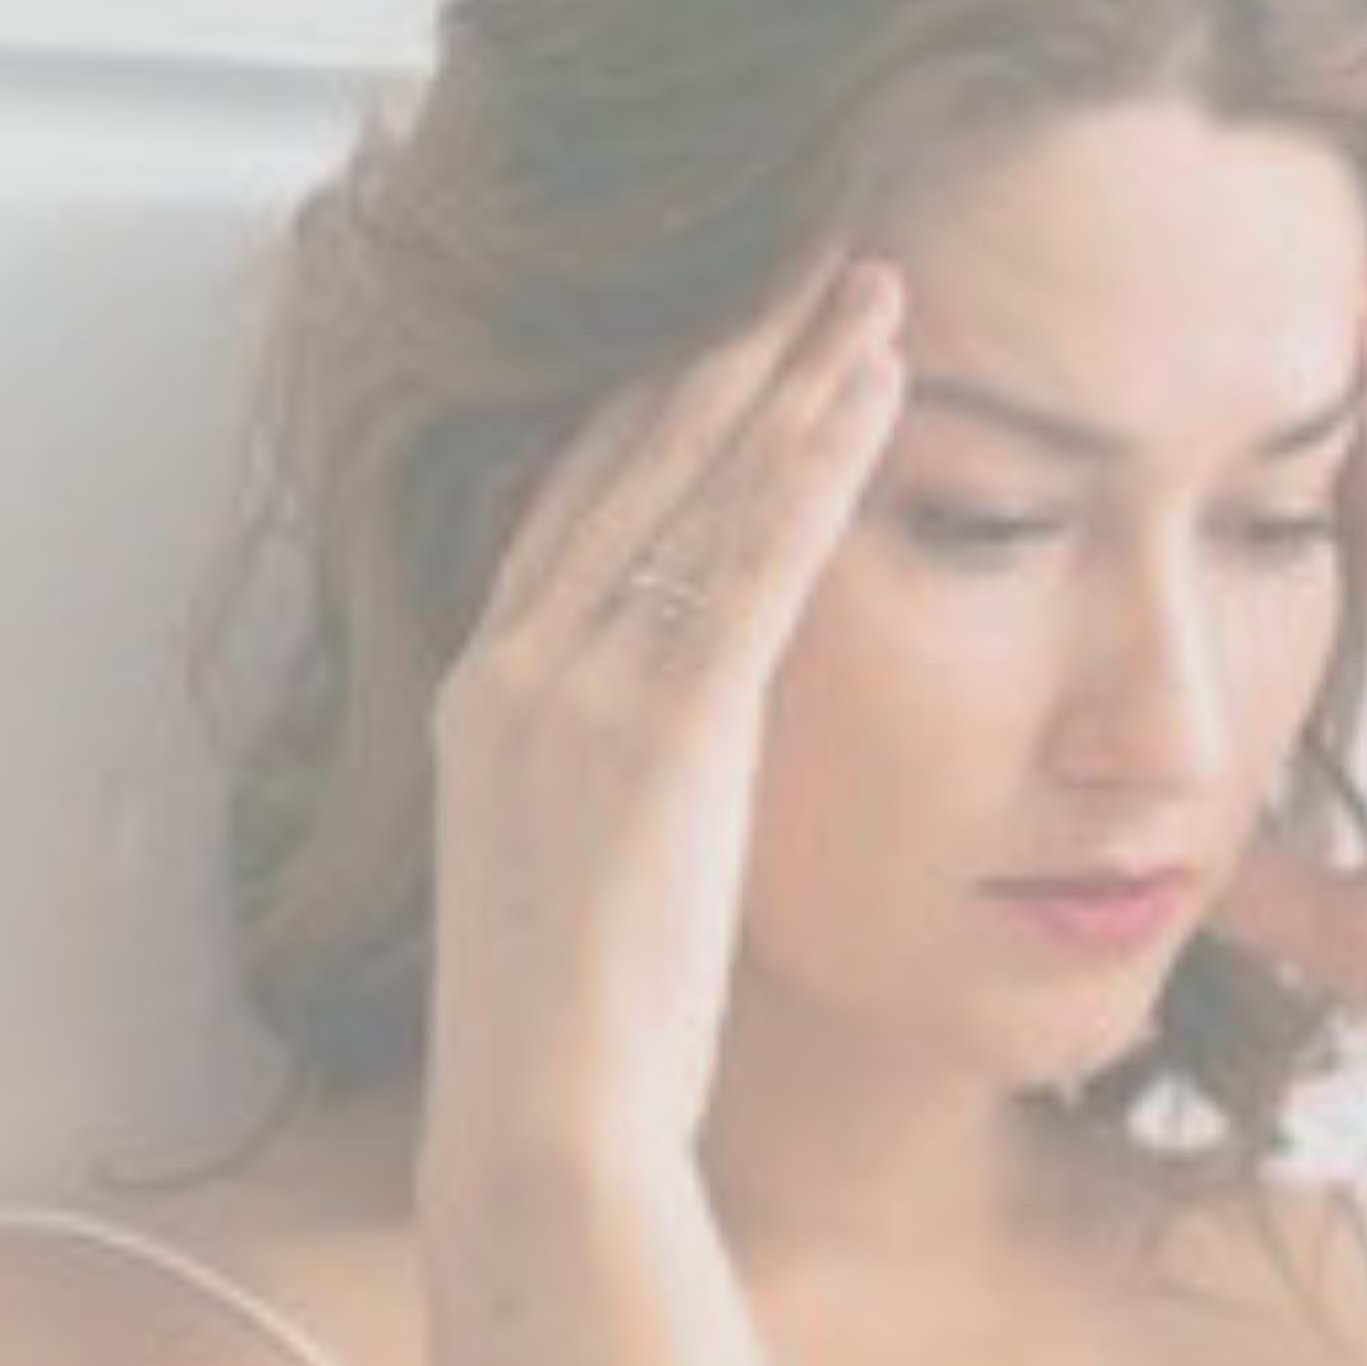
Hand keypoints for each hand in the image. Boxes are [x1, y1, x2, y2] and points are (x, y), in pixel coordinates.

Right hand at [417, 239, 905, 1187]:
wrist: (546, 1117)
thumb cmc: (580, 1031)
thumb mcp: (580, 866)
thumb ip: (618, 775)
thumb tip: (684, 751)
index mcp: (490, 692)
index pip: (576, 498)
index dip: (659, 398)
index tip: (730, 322)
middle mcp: (517, 662)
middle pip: (631, 453)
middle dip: (730, 343)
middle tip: (814, 248)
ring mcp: (577, 689)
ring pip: (695, 482)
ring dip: (791, 371)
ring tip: (872, 282)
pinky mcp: (660, 732)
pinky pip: (751, 562)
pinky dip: (817, 461)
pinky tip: (876, 388)